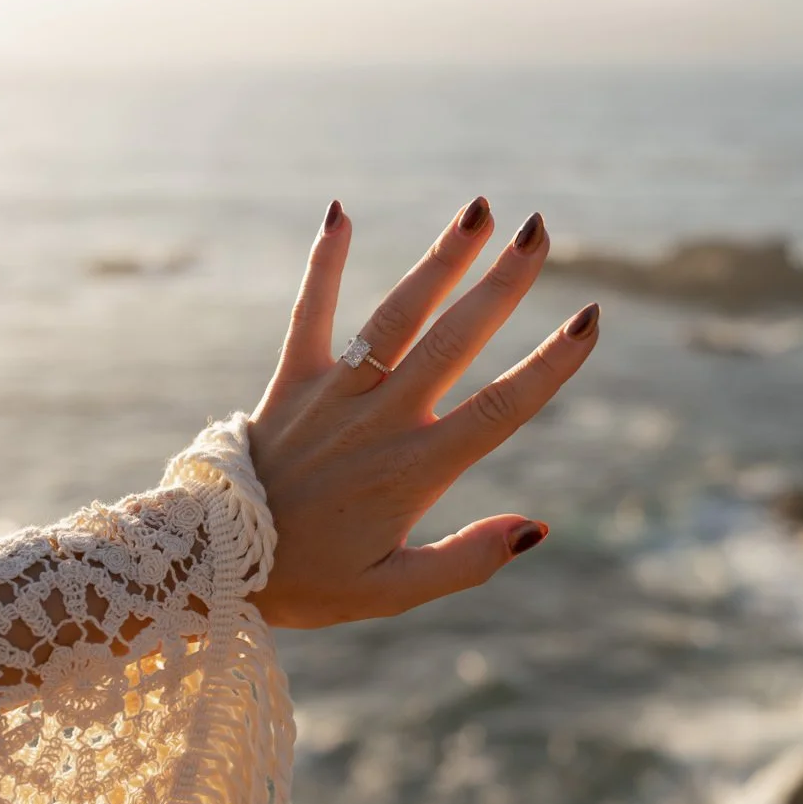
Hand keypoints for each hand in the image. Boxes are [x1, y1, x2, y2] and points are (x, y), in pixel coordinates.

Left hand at [247, 198, 598, 627]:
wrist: (212, 566)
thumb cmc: (311, 582)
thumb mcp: (393, 592)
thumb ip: (467, 560)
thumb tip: (537, 529)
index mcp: (414, 470)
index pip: (500, 409)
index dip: (549, 364)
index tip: (590, 319)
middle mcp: (380, 420)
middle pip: (455, 341)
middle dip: (503, 284)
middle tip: (540, 231)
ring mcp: (334, 395)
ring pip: (397, 316)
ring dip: (440, 261)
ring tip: (479, 211)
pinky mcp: (291, 382)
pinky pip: (310, 312)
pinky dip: (325, 263)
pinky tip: (340, 212)